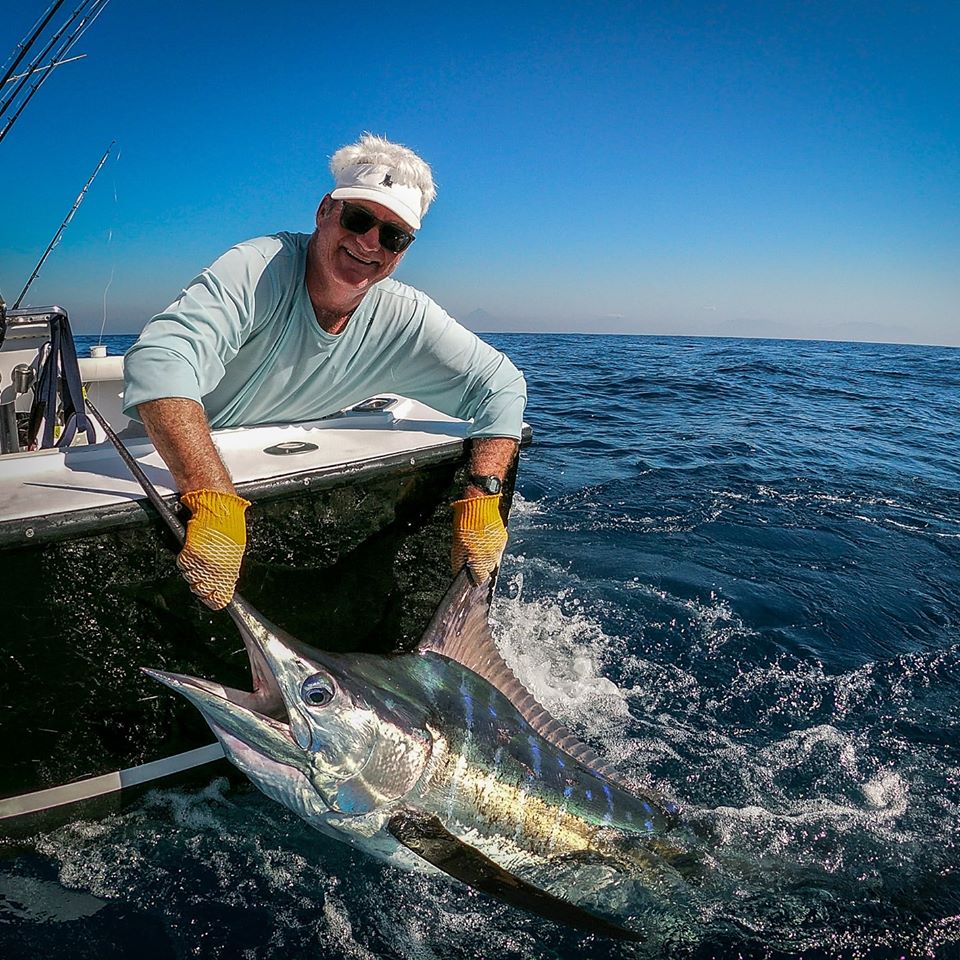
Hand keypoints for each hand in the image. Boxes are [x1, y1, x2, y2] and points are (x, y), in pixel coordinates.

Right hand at [177, 489, 250, 609]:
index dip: (215, 601)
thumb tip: (226, 580)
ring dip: (192, 572)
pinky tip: (190, 553)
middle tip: (203, 579)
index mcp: (230, 568)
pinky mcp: (190, 551)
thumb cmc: (229, 522)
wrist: (217, 505)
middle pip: (202, 590)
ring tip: (198, 562)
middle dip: (201, 587)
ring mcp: (202, 560)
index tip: (214, 602)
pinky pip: (183, 564)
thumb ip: (229, 567)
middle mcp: (216, 567)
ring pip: (190, 578)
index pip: (221, 596)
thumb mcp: (236, 549)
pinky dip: (185, 561)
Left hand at [451, 493, 507, 582]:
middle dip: (481, 566)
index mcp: (479, 560)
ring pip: (493, 560)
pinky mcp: (502, 538)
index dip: (475, 577)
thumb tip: (458, 574)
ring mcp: (498, 547)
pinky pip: (497, 549)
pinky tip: (484, 540)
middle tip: (472, 557)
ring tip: (477, 547)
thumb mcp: (456, 547)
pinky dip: (491, 547)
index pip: (480, 578)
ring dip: (486, 557)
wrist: (478, 507)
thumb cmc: (464, 526)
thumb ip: (459, 563)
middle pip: (488, 570)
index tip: (471, 574)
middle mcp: (491, 556)